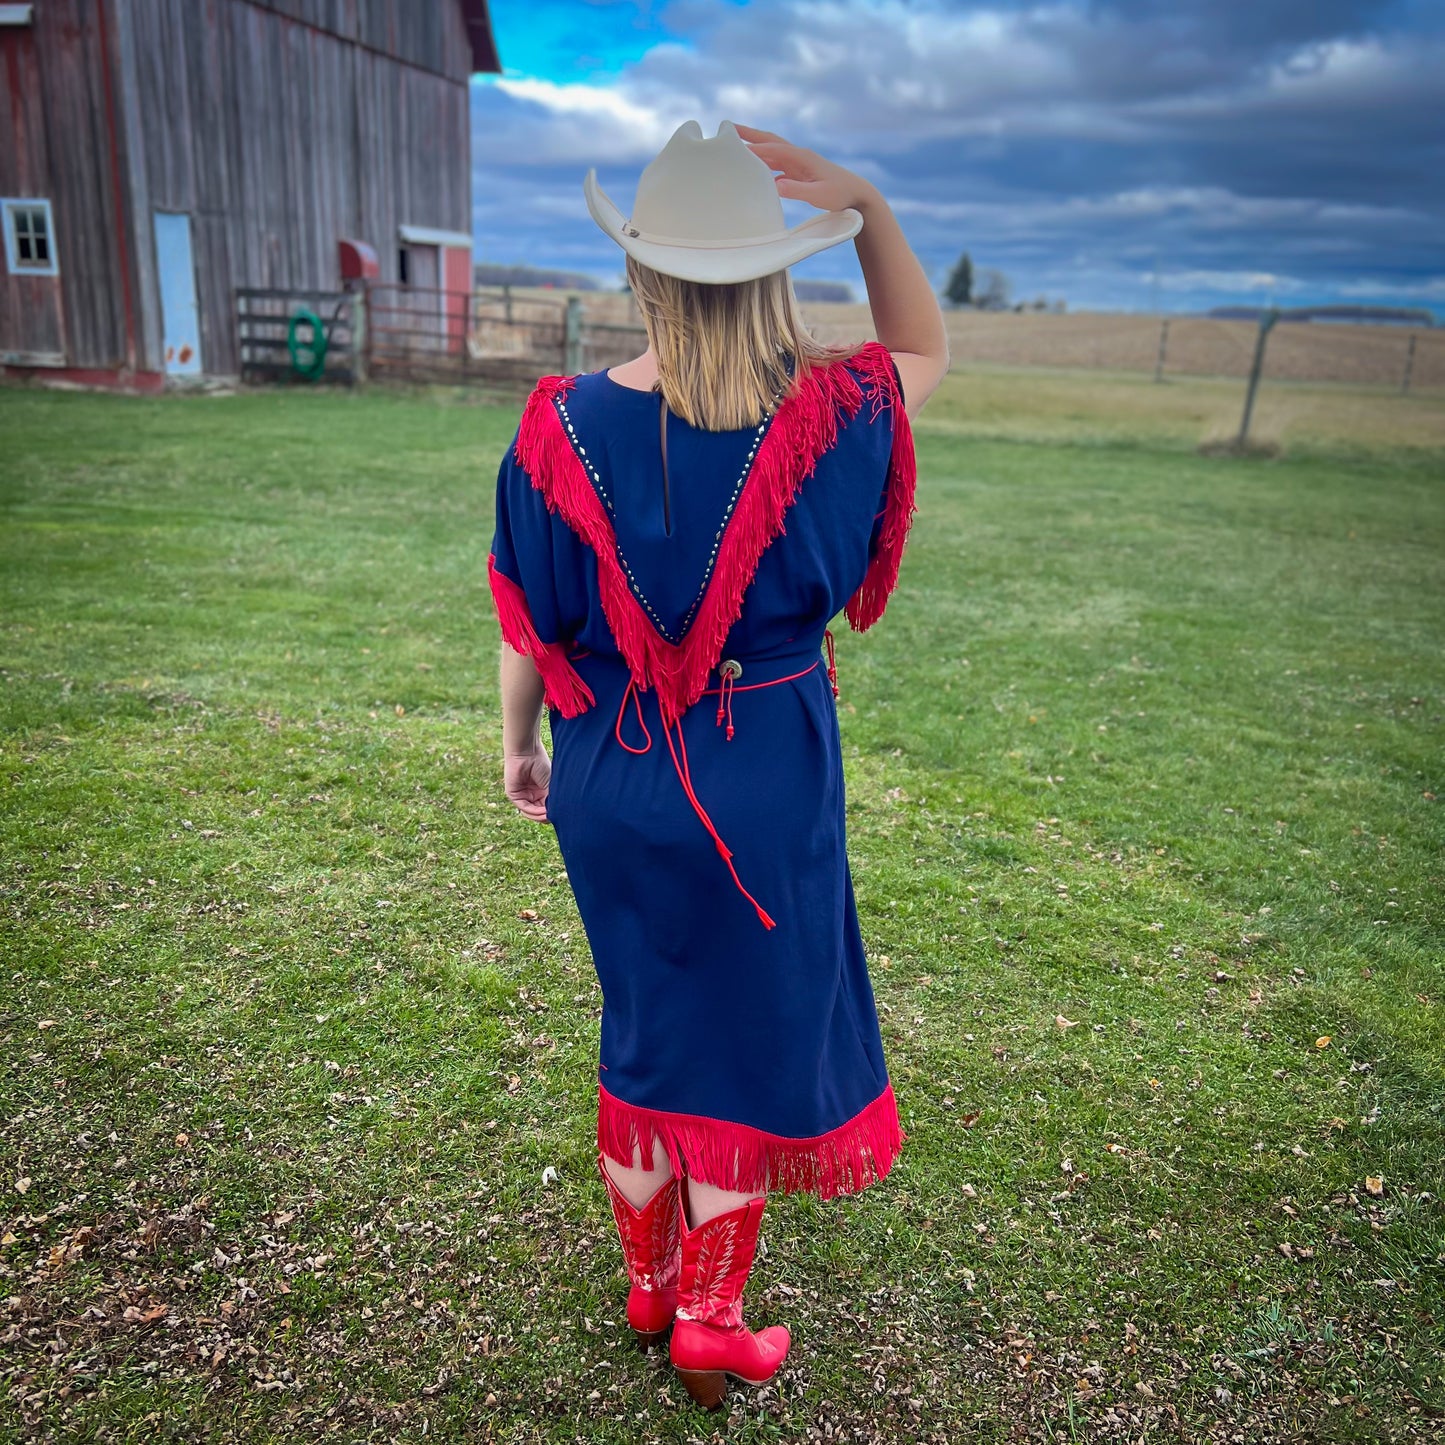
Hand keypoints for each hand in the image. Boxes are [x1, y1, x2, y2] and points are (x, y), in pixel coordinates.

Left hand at [504, 744, 550, 822]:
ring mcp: (522, 795)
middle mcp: (530, 795)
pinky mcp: (513, 795)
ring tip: (548, 815)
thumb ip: (551, 799)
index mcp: (539, 792)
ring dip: (540, 816)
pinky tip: (542, 811)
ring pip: (530, 813)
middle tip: (554, 817)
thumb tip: (556, 814)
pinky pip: (524, 807)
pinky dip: (533, 811)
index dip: (552, 813)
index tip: (562, 813)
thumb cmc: (540, 763)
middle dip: (545, 817)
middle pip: (537, 813)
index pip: (545, 809)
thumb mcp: (550, 784)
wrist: (527, 752)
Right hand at [732, 123, 876, 214]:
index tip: (734, 145)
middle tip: (729, 127)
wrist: (858, 195)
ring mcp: (800, 164)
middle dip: (750, 134)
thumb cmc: (841, 195)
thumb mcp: (819, 195)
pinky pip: (778, 166)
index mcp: (803, 157)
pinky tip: (756, 173)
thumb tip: (777, 185)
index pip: (774, 148)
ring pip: (773, 152)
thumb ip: (798, 191)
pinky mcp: (801, 173)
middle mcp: (800, 156)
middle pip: (770, 141)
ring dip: (755, 148)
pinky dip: (764, 165)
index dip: (755, 147)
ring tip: (737, 146)